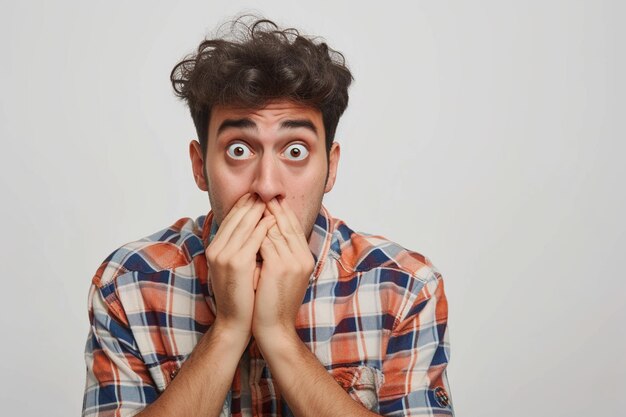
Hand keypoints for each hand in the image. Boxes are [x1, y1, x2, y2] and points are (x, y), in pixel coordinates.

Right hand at [204, 193, 274, 340]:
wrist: (235, 321)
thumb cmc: (240, 295)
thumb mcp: (237, 267)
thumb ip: (240, 247)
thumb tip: (253, 228)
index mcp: (215, 248)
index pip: (230, 219)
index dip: (243, 205)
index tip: (256, 195)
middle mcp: (216, 249)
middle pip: (236, 217)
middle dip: (251, 203)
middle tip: (265, 191)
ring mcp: (225, 255)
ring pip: (244, 224)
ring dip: (258, 210)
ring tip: (271, 199)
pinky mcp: (237, 263)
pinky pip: (253, 239)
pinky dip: (263, 227)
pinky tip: (273, 219)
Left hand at [252, 197, 314, 341]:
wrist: (275, 329)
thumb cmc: (274, 303)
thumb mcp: (283, 276)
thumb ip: (280, 255)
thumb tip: (268, 234)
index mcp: (305, 259)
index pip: (294, 227)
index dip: (282, 211)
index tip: (271, 199)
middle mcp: (302, 257)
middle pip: (287, 223)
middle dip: (273, 207)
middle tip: (261, 193)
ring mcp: (292, 261)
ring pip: (275, 229)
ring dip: (263, 214)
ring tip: (253, 201)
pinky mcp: (279, 266)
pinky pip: (266, 240)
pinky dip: (256, 230)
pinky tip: (247, 221)